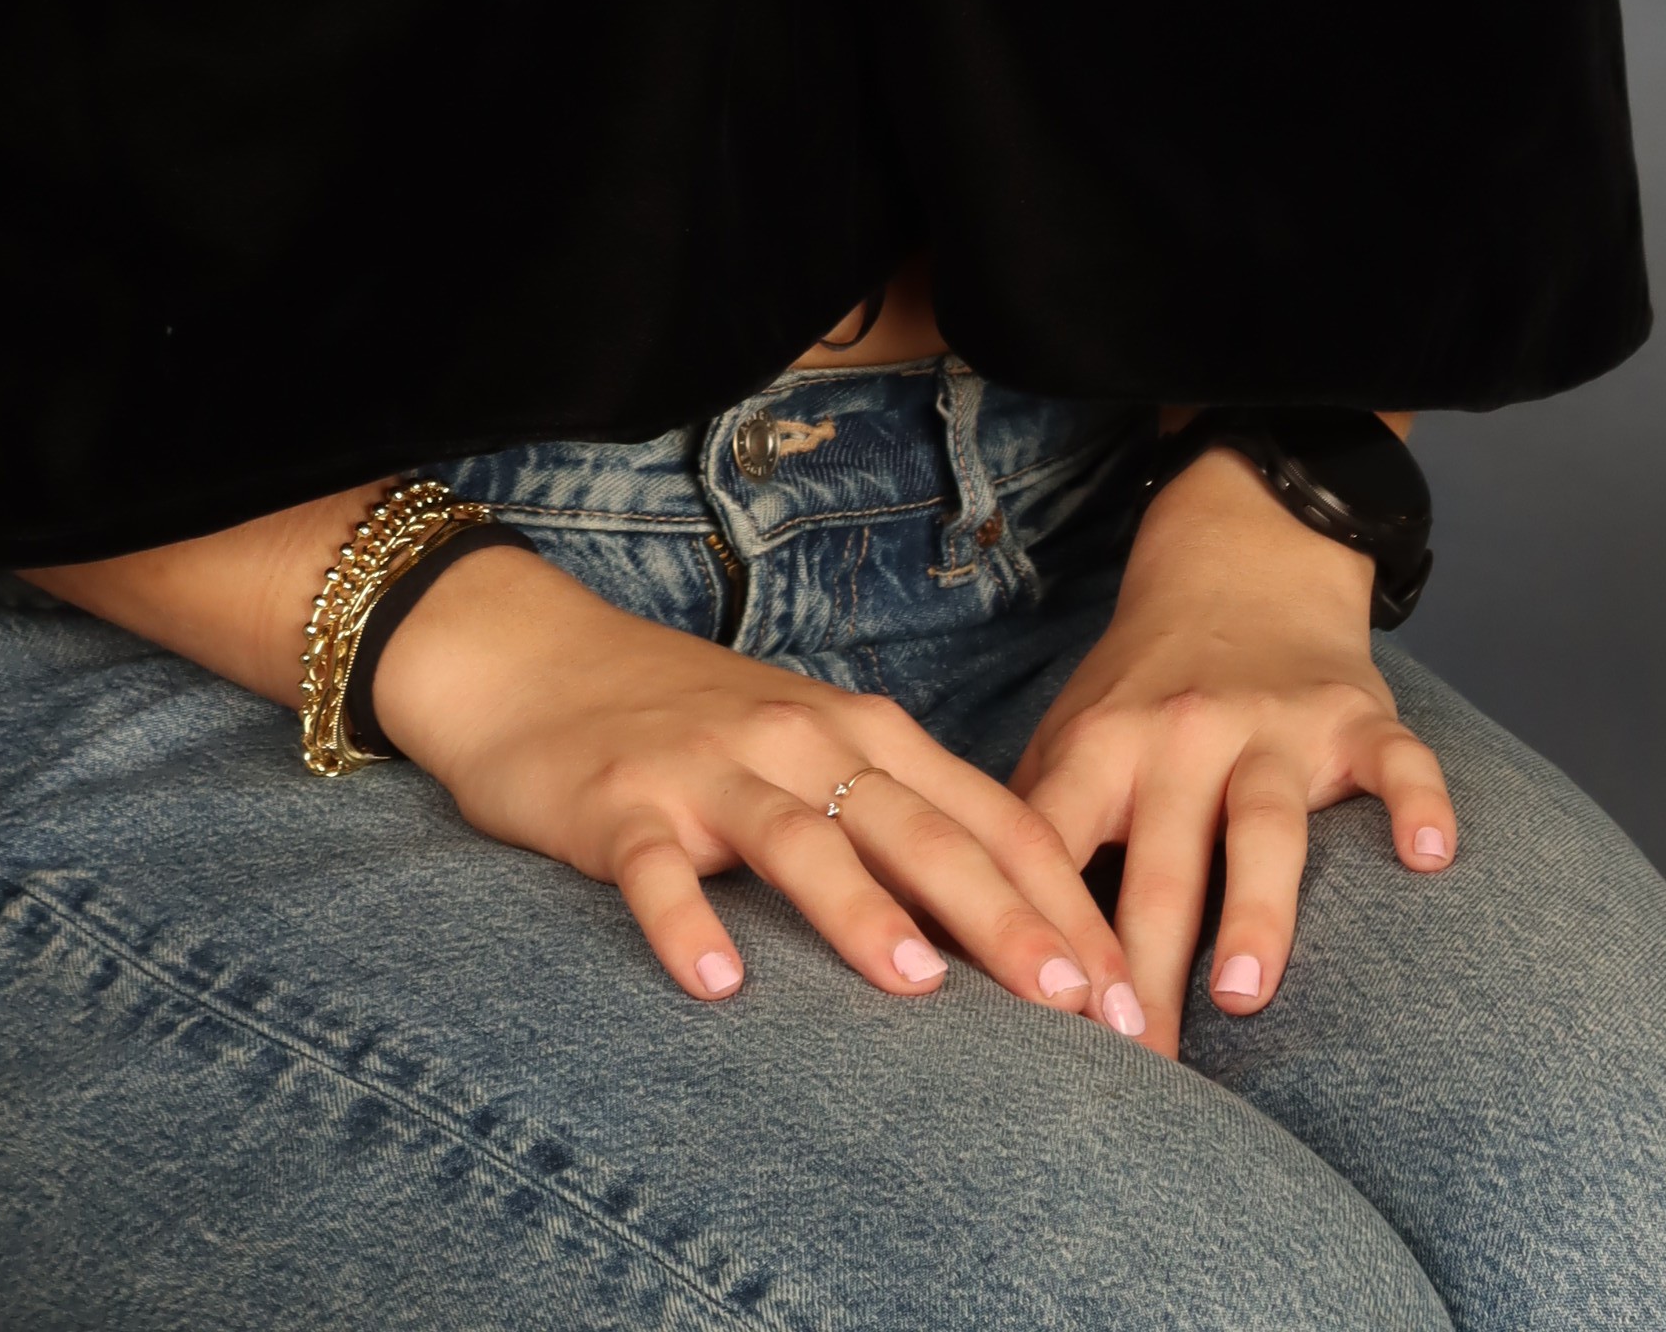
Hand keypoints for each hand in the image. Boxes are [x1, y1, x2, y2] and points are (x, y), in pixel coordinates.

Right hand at [373, 537, 1152, 1033]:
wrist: (534, 659)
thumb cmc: (695, 728)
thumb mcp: (811, 756)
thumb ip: (899, 825)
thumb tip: (1019, 941)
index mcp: (864, 734)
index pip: (991, 820)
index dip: (1068, 904)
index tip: (1131, 996)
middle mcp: (802, 742)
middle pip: (922, 832)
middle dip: (1008, 920)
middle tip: (1078, 1006)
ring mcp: (710, 771)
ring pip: (802, 841)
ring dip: (862, 913)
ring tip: (918, 986)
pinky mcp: (620, 804)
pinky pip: (656, 869)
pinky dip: (685, 921)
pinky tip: (714, 983)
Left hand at [1008, 444, 1456, 1029]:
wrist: (1238, 558)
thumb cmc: (1142, 685)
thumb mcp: (1070, 734)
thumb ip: (1035, 828)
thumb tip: (972, 941)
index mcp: (1103, 746)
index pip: (1061, 847)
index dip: (1047, 933)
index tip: (1044, 1030)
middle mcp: (1183, 736)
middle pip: (1162, 863)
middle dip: (1146, 966)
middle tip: (1139, 1068)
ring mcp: (1272, 726)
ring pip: (1265, 822)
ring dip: (1254, 908)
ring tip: (1242, 994)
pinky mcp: (1355, 716)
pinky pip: (1394, 759)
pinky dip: (1416, 801)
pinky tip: (1430, 857)